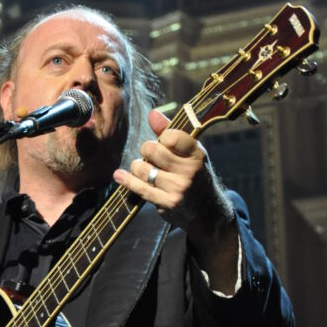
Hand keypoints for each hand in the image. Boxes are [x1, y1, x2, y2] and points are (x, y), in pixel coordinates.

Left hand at [113, 110, 238, 292]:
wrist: (207, 212)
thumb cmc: (195, 175)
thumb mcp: (190, 152)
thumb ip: (171, 132)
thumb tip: (152, 114)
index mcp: (197, 154)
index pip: (172, 136)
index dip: (162, 137)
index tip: (163, 141)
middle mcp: (189, 171)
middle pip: (152, 150)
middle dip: (146, 150)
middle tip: (150, 155)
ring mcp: (178, 188)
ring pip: (143, 168)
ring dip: (137, 166)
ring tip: (143, 168)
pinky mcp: (167, 203)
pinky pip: (140, 188)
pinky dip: (127, 180)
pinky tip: (119, 175)